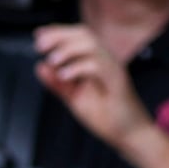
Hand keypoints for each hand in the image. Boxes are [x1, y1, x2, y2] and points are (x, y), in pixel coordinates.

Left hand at [33, 24, 152, 147]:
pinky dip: (78, 67)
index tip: (38, 35)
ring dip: (67, 49)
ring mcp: (114, 69)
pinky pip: (99, 65)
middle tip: (41, 47)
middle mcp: (107, 61)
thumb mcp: (75, 99)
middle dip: (59, 36)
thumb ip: (58, 84)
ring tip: (53, 61)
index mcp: (97, 62)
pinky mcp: (119, 82)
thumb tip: (40, 66)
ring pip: (91, 45)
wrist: (130, 136)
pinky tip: (65, 76)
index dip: (57, 31)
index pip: (78, 36)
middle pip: (84, 34)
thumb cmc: (108, 117)